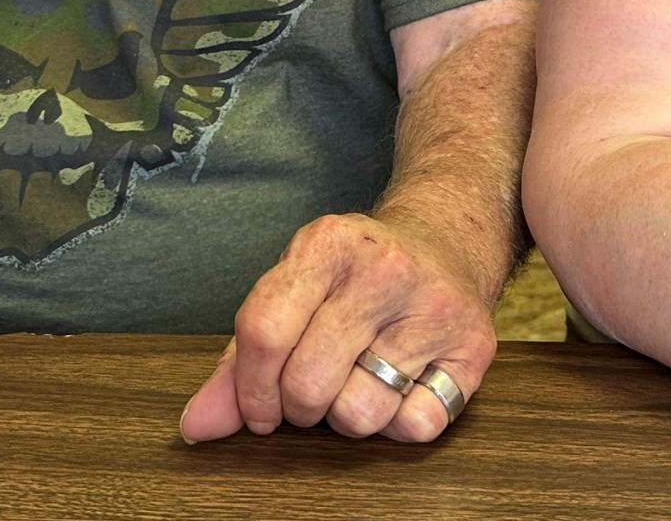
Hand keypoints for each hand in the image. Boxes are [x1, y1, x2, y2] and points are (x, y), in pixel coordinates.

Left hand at [180, 211, 495, 443]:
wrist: (447, 242)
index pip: (264, 332)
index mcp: (326, 244)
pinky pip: (414, 426)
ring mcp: (434, 307)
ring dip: (348, 416)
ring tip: (360, 380)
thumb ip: (238, 361)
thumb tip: (196, 428)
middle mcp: (383, 269)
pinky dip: (399, 423)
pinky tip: (403, 384)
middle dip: (297, 408)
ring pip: (359, 412)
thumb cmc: (354, 280)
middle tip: (310, 393)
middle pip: (307, 383)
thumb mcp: (292, 293)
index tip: (257, 410)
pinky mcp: (473, 346)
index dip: (249, 389)